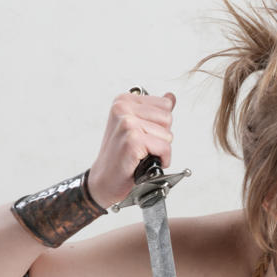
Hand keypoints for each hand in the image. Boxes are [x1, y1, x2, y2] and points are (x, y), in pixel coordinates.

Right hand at [86, 90, 175, 208]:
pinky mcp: (132, 140)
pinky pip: (164, 148)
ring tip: (142, 154)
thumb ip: (155, 110)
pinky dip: (162, 159)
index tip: (144, 134)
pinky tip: (146, 162)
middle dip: (161, 136)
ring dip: (160, 150)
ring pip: (167, 135)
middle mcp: (123, 108)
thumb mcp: (137, 126)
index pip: (165, 105)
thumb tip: (171, 96)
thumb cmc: (121, 155)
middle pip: (168, 118)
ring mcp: (127, 123)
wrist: (105, 179)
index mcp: (124, 100)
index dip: (160, 125)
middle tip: (143, 146)